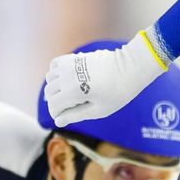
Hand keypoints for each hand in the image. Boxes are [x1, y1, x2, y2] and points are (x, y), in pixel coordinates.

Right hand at [45, 32, 167, 126]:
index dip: (57, 114)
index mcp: (75, 92)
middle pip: (49, 93)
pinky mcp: (73, 57)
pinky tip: (67, 79)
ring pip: (50, 79)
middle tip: (73, 106)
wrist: (130, 68)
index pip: (53, 105)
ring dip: (56, 88)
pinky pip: (54, 65)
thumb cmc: (118, 92)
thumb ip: (76, 115)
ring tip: (72, 93)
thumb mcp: (99, 110)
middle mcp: (68, 77)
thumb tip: (57, 122)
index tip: (65, 117)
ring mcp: (69, 65)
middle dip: (56, 102)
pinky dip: (56, 73)